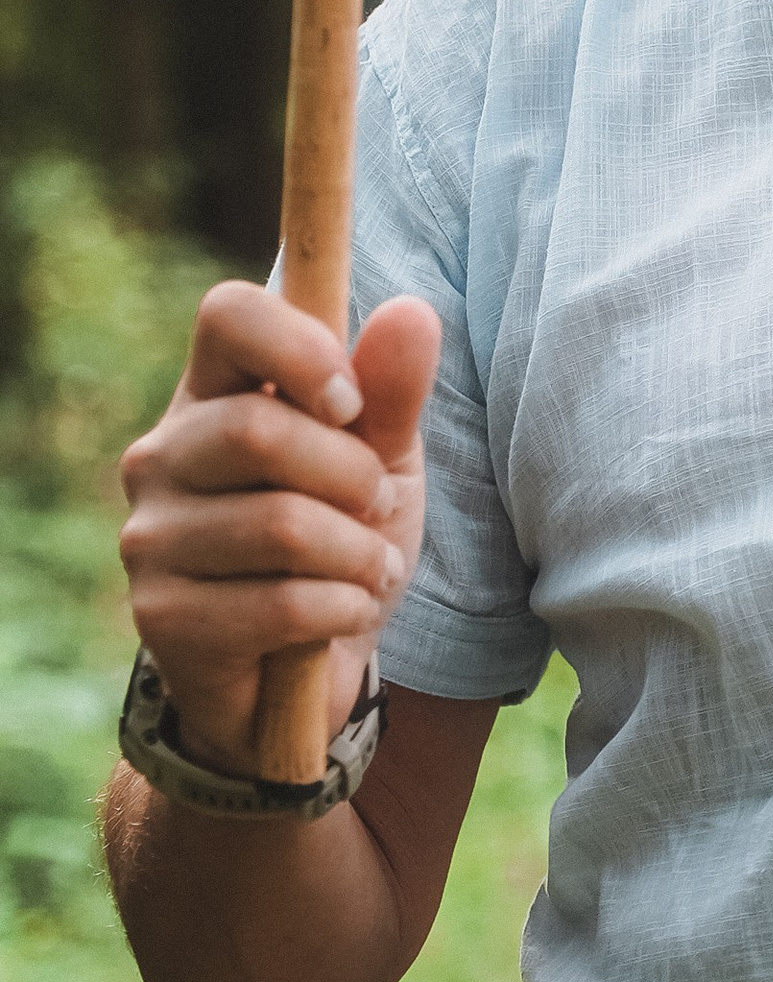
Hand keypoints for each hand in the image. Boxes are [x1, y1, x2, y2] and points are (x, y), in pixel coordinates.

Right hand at [119, 285, 440, 778]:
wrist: (308, 670)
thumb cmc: (340, 540)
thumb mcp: (381, 461)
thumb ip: (391, 391)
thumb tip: (413, 311)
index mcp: (211, 394)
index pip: (228, 316)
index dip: (301, 348)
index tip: (351, 404)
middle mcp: (161, 456)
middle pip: (260, 430)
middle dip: (353, 477)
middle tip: (376, 508)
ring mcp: (150, 538)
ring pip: (280, 525)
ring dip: (358, 554)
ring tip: (369, 568)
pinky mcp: (161, 616)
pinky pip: (279, 604)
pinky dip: (342, 609)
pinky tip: (345, 614)